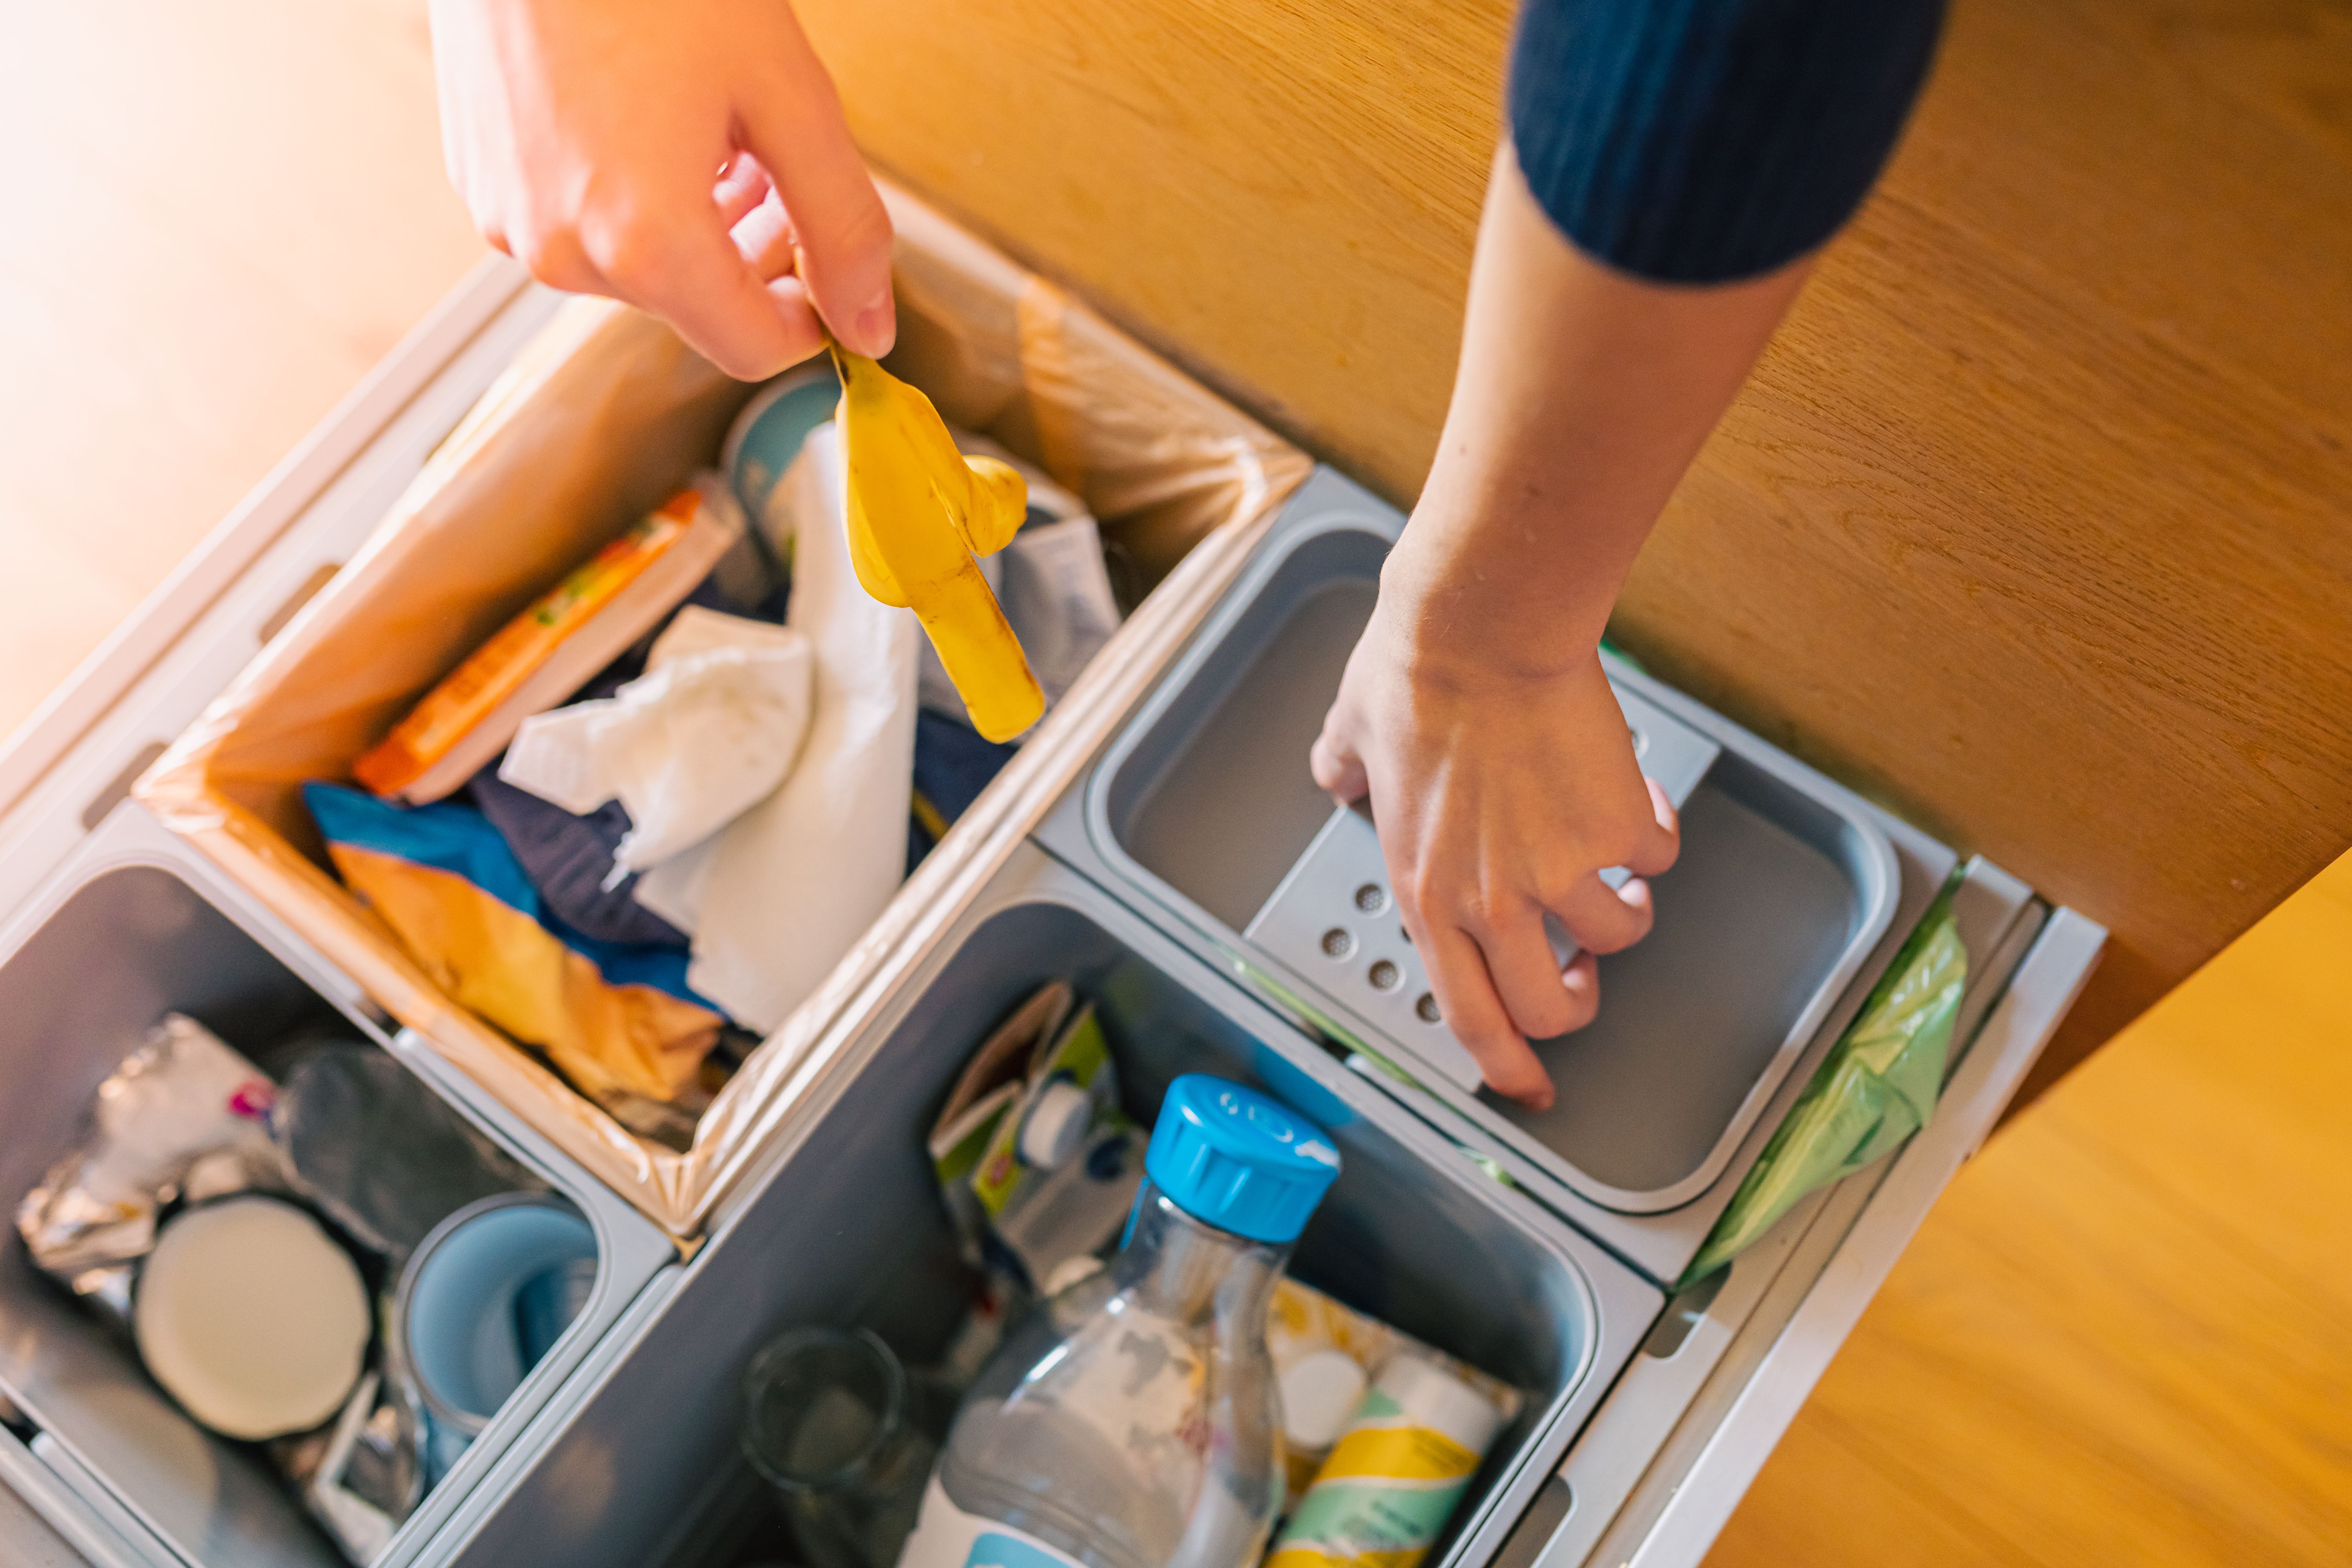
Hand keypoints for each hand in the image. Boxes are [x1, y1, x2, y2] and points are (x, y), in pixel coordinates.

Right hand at [429, 0, 893, 378]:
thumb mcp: (786, 97)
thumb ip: (842, 226)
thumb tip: (871, 326)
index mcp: (644, 246)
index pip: (755, 349)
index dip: (809, 311)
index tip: (826, 256)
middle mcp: (565, 253)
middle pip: (698, 306)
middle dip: (751, 251)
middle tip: (775, 167)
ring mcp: (511, 220)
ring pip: (641, 267)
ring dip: (694, 219)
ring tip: (714, 131)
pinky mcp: (482, 185)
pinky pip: (581, 223)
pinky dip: (630, 193)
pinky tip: (648, 117)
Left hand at [1311, 570, 1678, 1108]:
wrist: (1481, 629)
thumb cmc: (1415, 672)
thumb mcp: (1351, 734)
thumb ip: (1345, 768)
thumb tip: (1337, 772)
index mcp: (1427, 891)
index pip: (1468, 1015)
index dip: (1506, 1065)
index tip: (1531, 1087)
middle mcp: (1492, 899)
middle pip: (1554, 1006)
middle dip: (1577, 998)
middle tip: (1581, 965)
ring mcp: (1559, 870)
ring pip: (1618, 935)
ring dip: (1624, 907)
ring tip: (1614, 864)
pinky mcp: (1615, 829)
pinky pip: (1654, 856)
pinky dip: (1651, 831)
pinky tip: (1629, 794)